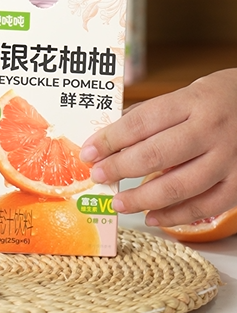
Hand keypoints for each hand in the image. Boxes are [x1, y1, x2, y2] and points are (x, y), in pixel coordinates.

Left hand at [80, 69, 236, 226]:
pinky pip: (205, 206)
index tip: (88, 152)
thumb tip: (107, 141)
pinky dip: (175, 215)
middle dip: (119, 168)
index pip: (141, 123)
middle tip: (98, 176)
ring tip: (119, 202)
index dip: (109, 140)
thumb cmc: (211, 100)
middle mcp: (210, 129)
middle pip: (156, 155)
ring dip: (142, 198)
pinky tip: (152, 216)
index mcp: (190, 102)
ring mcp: (228, 158)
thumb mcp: (182, 96)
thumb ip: (147, 116)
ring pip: (179, 186)